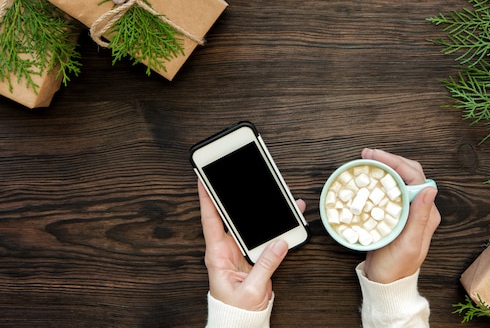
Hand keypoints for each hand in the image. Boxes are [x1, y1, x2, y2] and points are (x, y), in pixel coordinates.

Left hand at [197, 180, 305, 310]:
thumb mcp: (251, 290)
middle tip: (240, 176)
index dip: (206, 198)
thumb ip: (265, 265)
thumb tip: (278, 244)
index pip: (210, 220)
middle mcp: (226, 249)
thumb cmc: (237, 310)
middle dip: (236, 195)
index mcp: (217, 255)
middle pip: (230, 216)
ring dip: (261, 210)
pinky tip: (287, 216)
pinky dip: (275, 226)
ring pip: (249, 224)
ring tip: (273, 194)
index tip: (203, 179)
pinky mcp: (253, 255)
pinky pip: (263, 236)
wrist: (241, 323)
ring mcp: (239, 250)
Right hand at [360, 148, 440, 283]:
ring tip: (366, 160)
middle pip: (408, 173)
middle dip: (389, 159)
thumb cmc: (397, 267)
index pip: (415, 177)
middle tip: (367, 155)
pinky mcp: (395, 213)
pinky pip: (389, 189)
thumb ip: (420, 218)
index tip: (376, 156)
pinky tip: (367, 176)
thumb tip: (430, 189)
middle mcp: (419, 208)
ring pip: (399, 179)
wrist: (385, 283)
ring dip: (384, 166)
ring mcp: (406, 210)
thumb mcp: (409, 244)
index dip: (396, 162)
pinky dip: (379, 178)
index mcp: (426, 213)